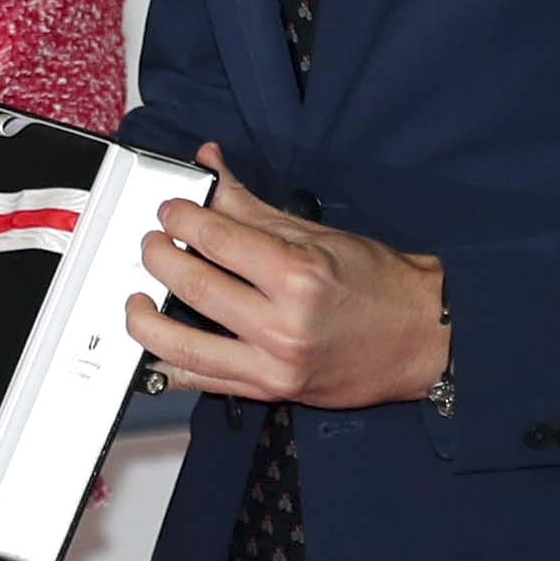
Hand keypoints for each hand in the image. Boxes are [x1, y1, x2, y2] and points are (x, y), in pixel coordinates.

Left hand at [124, 146, 445, 408]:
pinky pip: (203, 382)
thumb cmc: (379, 285)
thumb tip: (212, 170)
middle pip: (194, 287)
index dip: (181, 218)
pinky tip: (153, 349)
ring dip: (145, 320)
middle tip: (152, 244)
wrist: (422, 339)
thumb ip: (252, 206)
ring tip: (137, 300)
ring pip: (183, 345)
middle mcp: (283, 324)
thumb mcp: (317, 234)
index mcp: (298, 275)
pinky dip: (169, 367)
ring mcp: (274, 364)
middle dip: (159, 258)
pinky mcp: (270, 390)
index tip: (170, 210)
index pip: (217, 239)